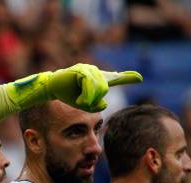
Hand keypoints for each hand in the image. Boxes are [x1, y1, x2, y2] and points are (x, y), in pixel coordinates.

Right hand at [7, 63, 142, 111]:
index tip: (139, 78)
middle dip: (97, 99)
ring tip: (81, 102)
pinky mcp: (81, 70)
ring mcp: (88, 69)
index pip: (114, 78)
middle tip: (85, 104)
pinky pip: (90, 84)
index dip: (126, 77)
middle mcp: (94, 72)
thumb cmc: (66, 95)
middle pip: (106, 87)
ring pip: (99, 86)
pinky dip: (86, 95)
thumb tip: (105, 103)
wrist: (50, 89)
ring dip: (90, 98)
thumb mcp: (84, 104)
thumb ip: (96, 105)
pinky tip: (80, 99)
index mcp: (96, 79)